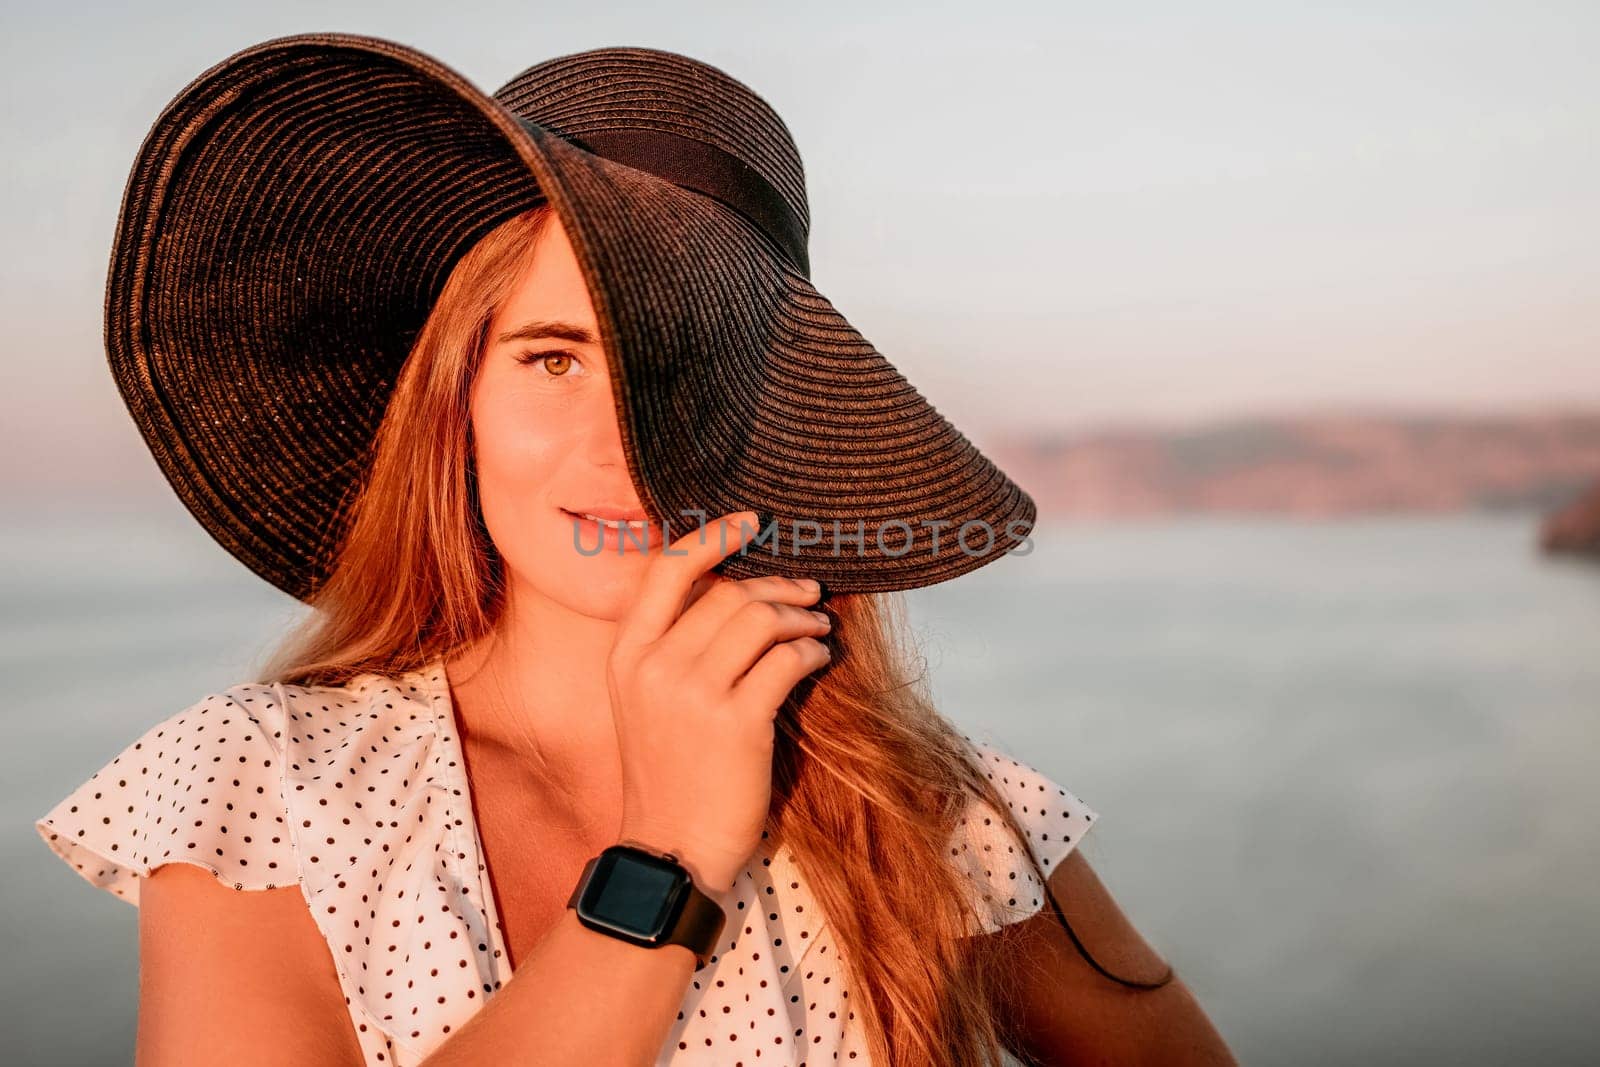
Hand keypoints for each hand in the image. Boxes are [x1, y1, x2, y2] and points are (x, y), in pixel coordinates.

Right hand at [605, 510, 831, 892]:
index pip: (666, 570)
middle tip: (809, 595)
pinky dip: (810, 652)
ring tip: (817, 629)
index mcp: (626, 655)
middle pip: (728, 593)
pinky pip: (786, 661)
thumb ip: (672, 649)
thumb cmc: (667, 774)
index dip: (712, 536)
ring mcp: (693, 693)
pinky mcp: (736, 722)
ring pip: (760, 620)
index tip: (751, 521)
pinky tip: (816, 659)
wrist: (668, 849)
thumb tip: (734, 595)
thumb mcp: (644, 703)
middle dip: (778, 588)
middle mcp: (654, 665)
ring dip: (800, 618)